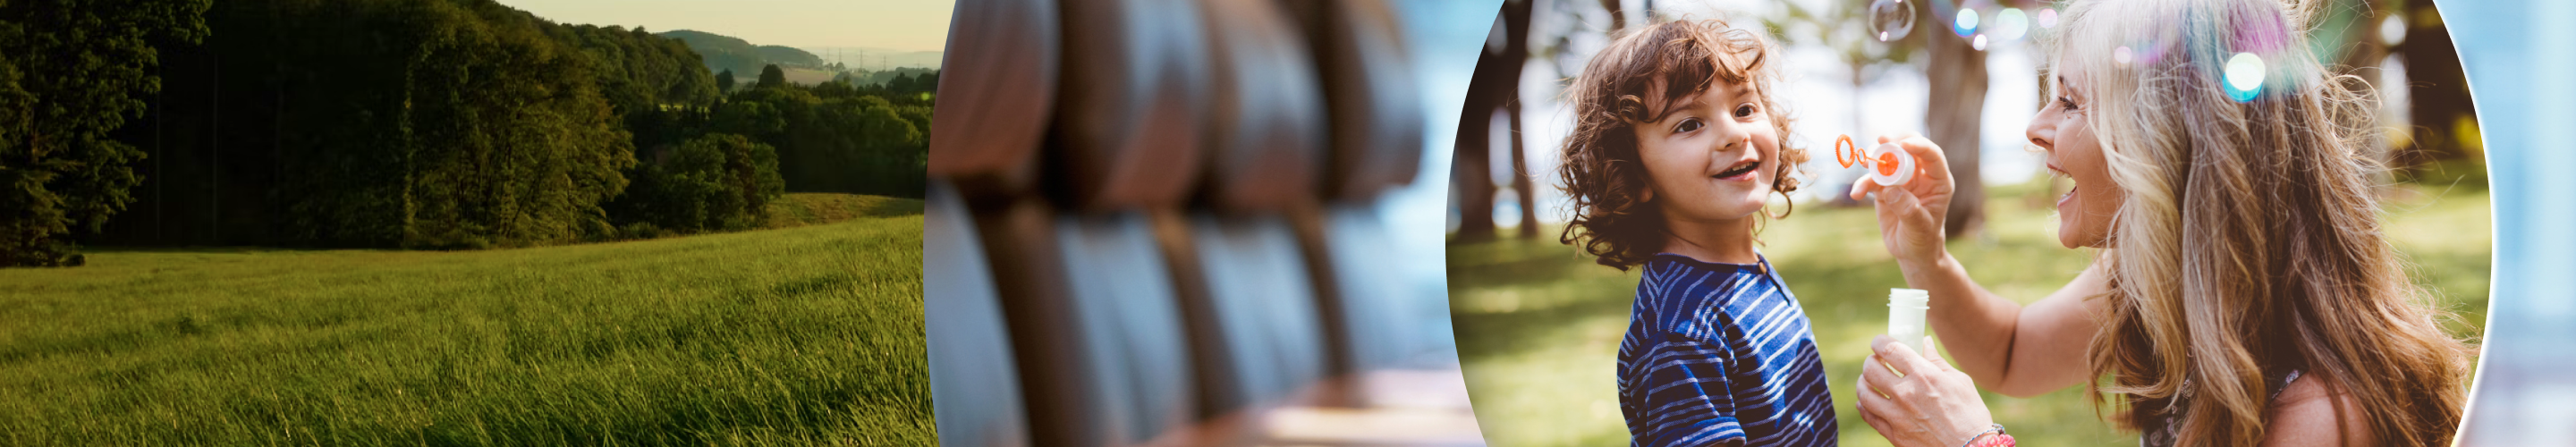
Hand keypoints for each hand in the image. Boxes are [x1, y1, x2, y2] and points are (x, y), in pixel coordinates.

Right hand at [1846, 134, 1954, 267]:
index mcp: (1937, 181)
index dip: (1919, 146)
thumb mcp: (1920, 227)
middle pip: (1908, 149)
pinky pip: (1872, 179)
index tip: (1903, 145)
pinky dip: (1863, 183)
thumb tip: (1891, 189)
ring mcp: (1901, 181)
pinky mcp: (1884, 189)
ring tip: (1864, 164)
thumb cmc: (1923, 239)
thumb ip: (1908, 209)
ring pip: (1887, 160)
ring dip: (1875, 159)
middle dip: (1895, 142)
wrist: (1911, 252)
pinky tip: (1856, 194)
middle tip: (1882, 140)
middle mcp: (1920, 176)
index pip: (1932, 155)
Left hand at [1857, 335, 1995, 446]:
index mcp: (1924, 375)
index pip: (1889, 349)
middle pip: (1870, 370)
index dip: (1879, 342)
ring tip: (1870, 381)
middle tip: (1877, 362)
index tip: (1880, 343)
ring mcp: (1897, 416)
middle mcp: (1906, 394)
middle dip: (1871, 361)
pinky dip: (1864, 406)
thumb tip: (1924, 343)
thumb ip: (1936, 361)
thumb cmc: (1970, 414)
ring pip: (1864, 393)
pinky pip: (1868, 416)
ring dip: (1864, 383)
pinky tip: (1869, 401)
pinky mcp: (1894, 435)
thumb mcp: (1959, 381)